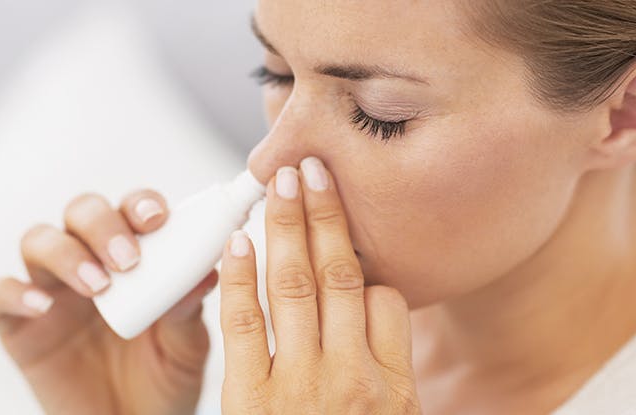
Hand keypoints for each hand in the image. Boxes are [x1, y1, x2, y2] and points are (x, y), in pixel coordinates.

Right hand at [0, 189, 216, 414]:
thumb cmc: (162, 382)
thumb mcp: (186, 349)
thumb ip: (188, 310)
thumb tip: (206, 272)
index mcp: (134, 257)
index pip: (131, 210)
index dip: (141, 204)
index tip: (158, 219)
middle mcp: (89, 262)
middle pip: (82, 212)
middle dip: (103, 224)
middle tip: (128, 259)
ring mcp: (51, 290)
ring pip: (38, 240)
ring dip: (66, 254)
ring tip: (97, 287)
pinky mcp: (17, 324)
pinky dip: (14, 292)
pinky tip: (43, 307)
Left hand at [218, 157, 421, 413]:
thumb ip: (388, 377)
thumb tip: (375, 320)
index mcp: (395, 387)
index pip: (388, 302)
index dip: (366, 265)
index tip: (347, 234)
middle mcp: (352, 376)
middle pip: (340, 276)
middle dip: (326, 214)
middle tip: (314, 168)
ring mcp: (299, 384)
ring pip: (294, 285)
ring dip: (287, 226)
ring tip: (282, 183)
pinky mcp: (249, 397)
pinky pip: (244, 322)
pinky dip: (240, 275)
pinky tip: (239, 241)